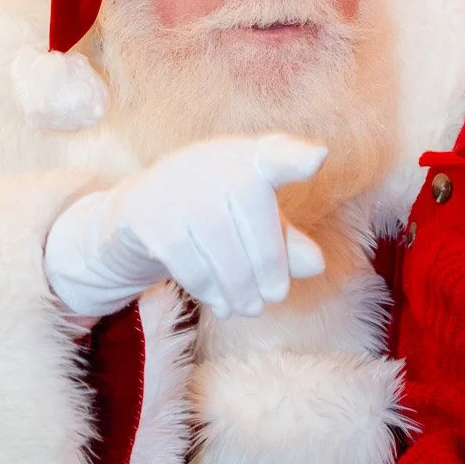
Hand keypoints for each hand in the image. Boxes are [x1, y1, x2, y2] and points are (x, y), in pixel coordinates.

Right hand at [44, 134, 328, 317]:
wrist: (147, 204)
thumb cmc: (221, 210)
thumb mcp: (260, 220)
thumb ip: (290, 241)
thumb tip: (315, 265)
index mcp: (252, 159)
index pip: (278, 155)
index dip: (296, 158)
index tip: (316, 159)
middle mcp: (215, 165)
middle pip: (257, 226)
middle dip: (270, 270)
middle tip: (276, 297)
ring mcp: (180, 190)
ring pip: (223, 253)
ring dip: (241, 290)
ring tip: (251, 308)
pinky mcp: (152, 219)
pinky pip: (191, 267)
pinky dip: (211, 292)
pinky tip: (222, 304)